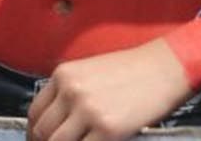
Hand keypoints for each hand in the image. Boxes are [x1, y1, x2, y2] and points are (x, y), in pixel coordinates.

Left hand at [27, 40, 193, 140]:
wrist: (166, 67)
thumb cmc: (133, 70)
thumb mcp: (91, 72)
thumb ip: (69, 93)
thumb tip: (57, 124)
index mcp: (64, 75)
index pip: (35, 113)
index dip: (34, 134)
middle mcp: (72, 92)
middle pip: (42, 132)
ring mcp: (89, 111)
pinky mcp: (109, 129)